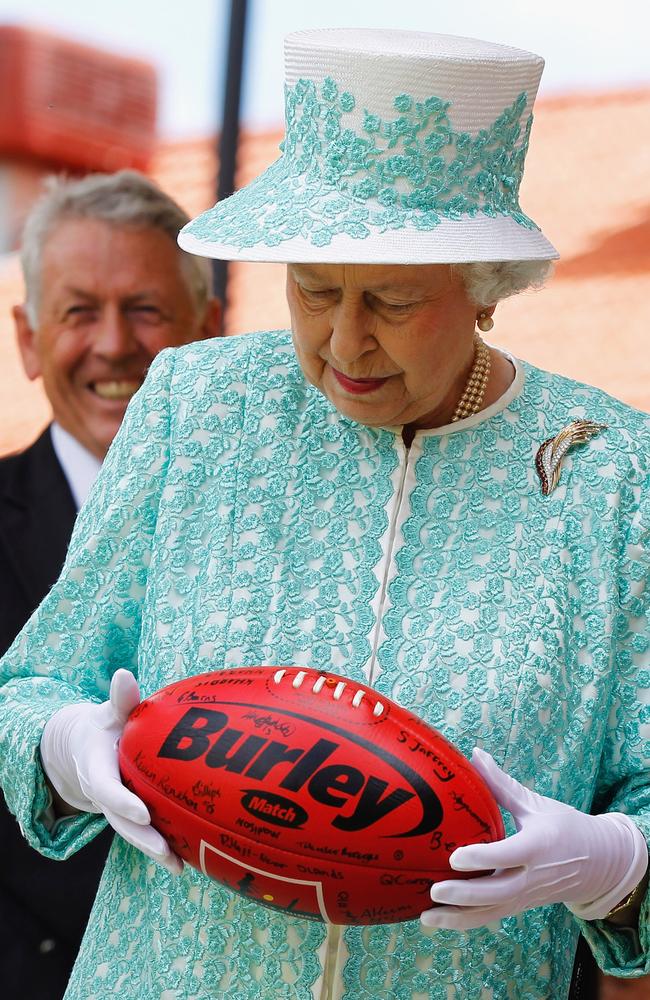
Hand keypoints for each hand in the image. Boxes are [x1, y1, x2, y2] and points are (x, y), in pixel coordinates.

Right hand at [40, 669, 181, 874]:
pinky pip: (145, 832)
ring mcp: (117, 807)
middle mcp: (105, 794)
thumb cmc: (105, 725)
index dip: (123, 802)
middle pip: (121, 822)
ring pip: (133, 833)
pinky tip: (189, 860)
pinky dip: (164, 846)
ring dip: (155, 850)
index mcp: (97, 768)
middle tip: (166, 851)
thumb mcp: (107, 712)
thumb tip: (124, 675)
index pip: (107, 789)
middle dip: (143, 838)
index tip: (143, 812)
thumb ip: (120, 700)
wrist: (85, 747)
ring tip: (180, 867)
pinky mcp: (131, 813)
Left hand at [421, 748, 646, 930]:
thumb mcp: (536, 803)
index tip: (455, 857)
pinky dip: (467, 920)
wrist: (600, 863)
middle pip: (497, 891)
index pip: (508, 855)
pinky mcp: (521, 905)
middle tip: (435, 890)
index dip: (482, 858)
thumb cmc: (565, 827)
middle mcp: (532, 876)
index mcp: (538, 846)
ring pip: (492, 912)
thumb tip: (474, 754)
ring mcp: (526, 895)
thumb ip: (502, 784)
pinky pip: (492, 916)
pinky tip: (441, 919)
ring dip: (459, 917)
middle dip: (465, 895)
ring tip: (427, 916)